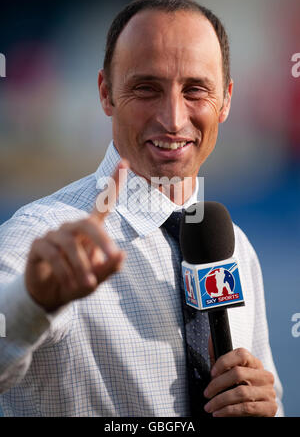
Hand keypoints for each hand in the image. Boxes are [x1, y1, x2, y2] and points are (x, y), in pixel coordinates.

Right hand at [25, 159, 128, 311]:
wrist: (52, 295)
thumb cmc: (79, 281)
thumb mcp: (97, 278)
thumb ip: (109, 268)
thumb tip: (122, 255)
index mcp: (90, 230)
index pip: (103, 203)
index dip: (114, 183)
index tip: (125, 161)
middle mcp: (72, 228)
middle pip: (88, 223)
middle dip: (102, 240)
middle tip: (112, 257)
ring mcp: (54, 235)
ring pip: (69, 244)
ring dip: (81, 266)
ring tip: (87, 284)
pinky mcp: (39, 245)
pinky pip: (53, 254)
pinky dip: (64, 271)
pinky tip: (68, 284)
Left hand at [203, 346, 277, 416]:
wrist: (253, 415)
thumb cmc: (239, 391)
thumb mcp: (229, 375)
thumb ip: (220, 359)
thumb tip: (210, 337)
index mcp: (255, 364)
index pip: (241, 354)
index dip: (224, 362)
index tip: (211, 373)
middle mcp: (264, 375)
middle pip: (238, 373)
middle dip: (217, 384)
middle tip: (207, 393)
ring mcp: (269, 391)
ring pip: (241, 392)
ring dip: (220, 401)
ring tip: (209, 407)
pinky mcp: (270, 408)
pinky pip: (246, 407)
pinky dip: (229, 411)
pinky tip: (219, 413)